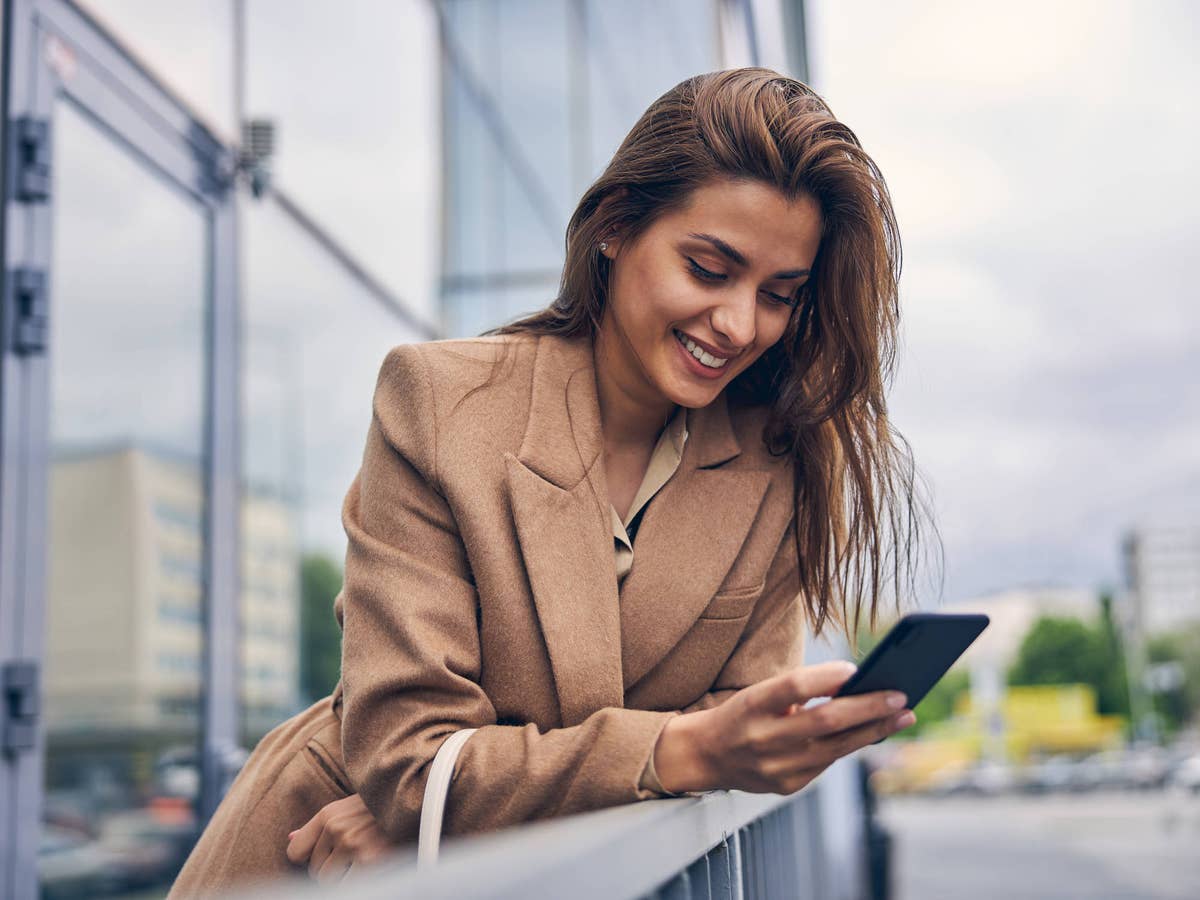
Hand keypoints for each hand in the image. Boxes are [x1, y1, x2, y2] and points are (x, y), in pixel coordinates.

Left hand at [286, 793, 392, 882]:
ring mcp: (352, 844)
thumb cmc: (381, 809)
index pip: (295, 851)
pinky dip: (355, 883)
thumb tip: (290, 838)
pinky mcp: (368, 861)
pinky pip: (345, 888)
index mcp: (329, 813)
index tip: (327, 858)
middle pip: (313, 870)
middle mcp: (336, 827)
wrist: (418, 801)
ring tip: (363, 863)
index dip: (308, 860)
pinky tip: (370, 869)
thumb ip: (319, 826)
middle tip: (354, 859)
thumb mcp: (348, 808)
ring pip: (327, 882)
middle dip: (330, 871)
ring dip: (343, 880)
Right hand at [654, 661, 914, 794]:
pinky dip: (850, 745)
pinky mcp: (786, 786)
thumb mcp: (760, 693)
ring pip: (836, 748)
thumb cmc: (743, 714)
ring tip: (902, 716)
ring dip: (875, 731)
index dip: (826, 676)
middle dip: (869, 708)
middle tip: (901, 696)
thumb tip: (854, 685)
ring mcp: (775, 767)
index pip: (794, 686)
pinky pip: (826, 763)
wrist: (705, 755)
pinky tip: (872, 733)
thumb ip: (800, 690)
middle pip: (826, 721)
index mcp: (752, 705)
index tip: (856, 667)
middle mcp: (762, 738)